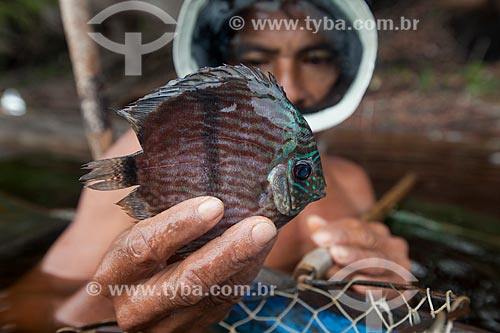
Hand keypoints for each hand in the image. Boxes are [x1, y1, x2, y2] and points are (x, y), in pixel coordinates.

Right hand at [89, 196, 276, 331]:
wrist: (135, 298)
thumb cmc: (138, 248)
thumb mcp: (135, 225)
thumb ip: (153, 198)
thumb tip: (177, 137)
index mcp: (115, 271)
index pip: (142, 248)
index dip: (178, 226)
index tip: (214, 204)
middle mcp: (136, 303)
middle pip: (184, 282)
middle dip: (227, 253)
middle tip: (260, 225)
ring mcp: (165, 322)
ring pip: (212, 296)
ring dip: (246, 263)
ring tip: (269, 231)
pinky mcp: (192, 328)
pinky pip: (224, 304)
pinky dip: (246, 275)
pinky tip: (260, 249)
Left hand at [307, 215, 410, 291]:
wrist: (378, 286)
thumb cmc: (352, 262)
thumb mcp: (340, 245)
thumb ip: (327, 233)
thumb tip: (312, 221)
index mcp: (376, 231)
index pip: (357, 227)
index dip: (337, 232)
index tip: (318, 237)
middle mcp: (391, 245)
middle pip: (369, 243)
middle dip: (349, 248)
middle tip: (332, 252)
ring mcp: (399, 266)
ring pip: (377, 263)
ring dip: (356, 266)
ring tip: (337, 269)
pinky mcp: (401, 289)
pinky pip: (387, 288)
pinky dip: (372, 287)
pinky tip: (357, 286)